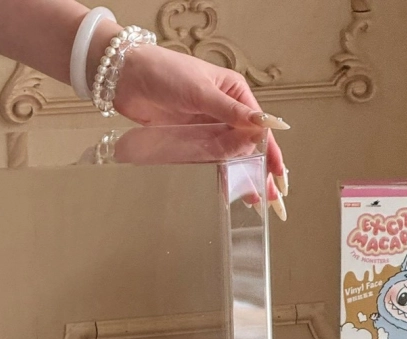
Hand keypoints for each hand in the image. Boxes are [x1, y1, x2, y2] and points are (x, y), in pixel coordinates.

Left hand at [112, 44, 288, 218]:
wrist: (128, 78)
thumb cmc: (166, 73)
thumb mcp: (202, 91)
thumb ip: (230, 111)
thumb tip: (261, 125)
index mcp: (233, 92)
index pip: (258, 125)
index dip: (270, 149)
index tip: (278, 171)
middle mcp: (223, 110)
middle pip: (246, 143)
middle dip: (258, 167)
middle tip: (269, 195)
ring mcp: (205, 126)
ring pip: (228, 154)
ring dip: (240, 174)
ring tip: (253, 197)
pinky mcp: (187, 138)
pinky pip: (207, 158)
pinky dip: (218, 172)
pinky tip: (229, 187)